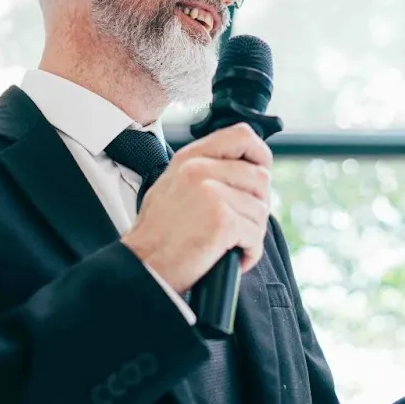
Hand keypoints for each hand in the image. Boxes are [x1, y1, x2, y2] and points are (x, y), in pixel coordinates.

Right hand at [121, 124, 272, 292]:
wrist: (143, 267)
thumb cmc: (158, 235)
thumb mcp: (173, 186)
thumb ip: (206, 170)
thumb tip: (244, 168)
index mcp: (190, 158)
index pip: (242, 136)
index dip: (260, 154)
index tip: (260, 172)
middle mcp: (200, 169)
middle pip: (260, 177)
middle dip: (256, 205)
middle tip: (239, 225)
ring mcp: (212, 193)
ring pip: (260, 209)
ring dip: (251, 232)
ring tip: (228, 243)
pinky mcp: (222, 220)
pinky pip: (256, 234)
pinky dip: (250, 251)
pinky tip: (231, 256)